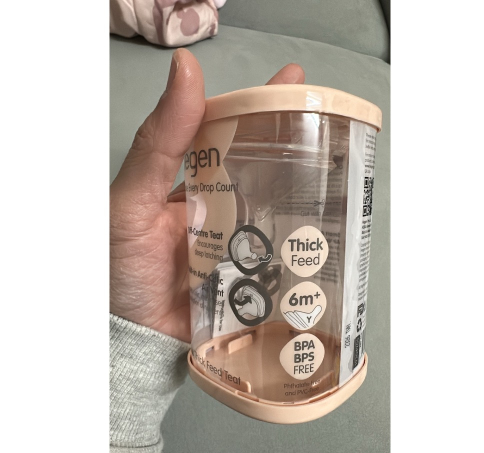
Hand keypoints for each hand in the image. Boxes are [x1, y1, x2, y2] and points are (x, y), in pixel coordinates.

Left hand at [110, 48, 304, 342]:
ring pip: (279, 208)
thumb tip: (185, 68)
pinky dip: (304, 242)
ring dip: (308, 193)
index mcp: (192, 183)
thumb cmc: (124, 270)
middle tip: (332, 126)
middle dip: (297, 146)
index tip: (295, 80)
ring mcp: (240, 240)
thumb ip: (158, 145)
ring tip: (342, 174)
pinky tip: (329, 231)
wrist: (138, 337)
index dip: (258, 106)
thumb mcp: (131, 202)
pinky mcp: (254, 274)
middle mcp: (219, 207)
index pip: (228, 133)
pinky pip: (283, 253)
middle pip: (263, 168)